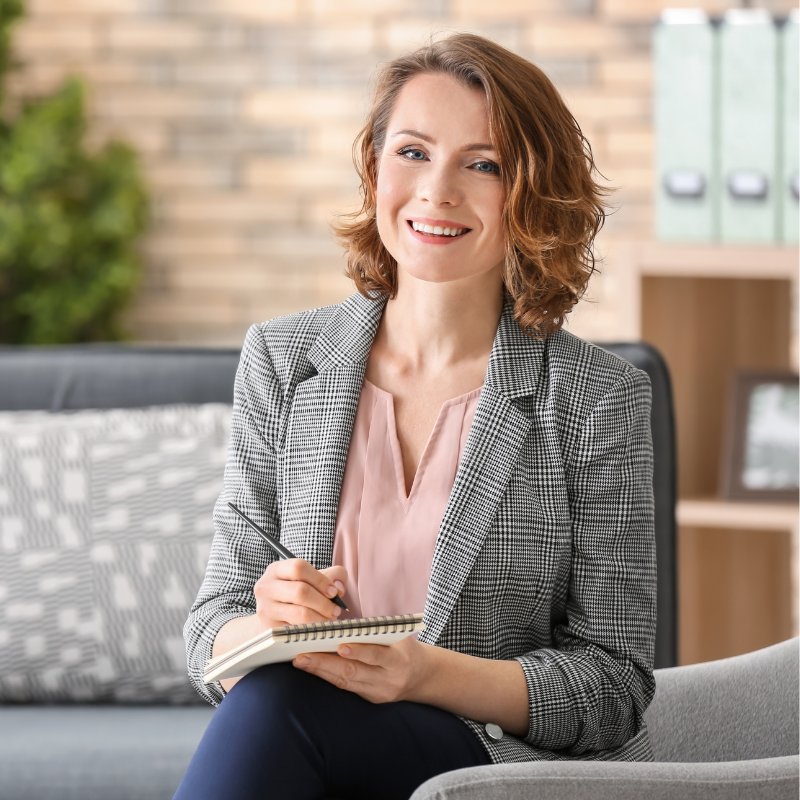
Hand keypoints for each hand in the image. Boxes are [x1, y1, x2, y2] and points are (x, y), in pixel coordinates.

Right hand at [254, 559, 347, 629]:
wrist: (274, 613)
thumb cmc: (297, 592)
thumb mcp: (312, 578)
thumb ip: (333, 575)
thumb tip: (338, 587)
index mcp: (276, 569)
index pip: (299, 568)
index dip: (320, 580)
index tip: (333, 591)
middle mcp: (266, 587)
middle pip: (300, 591)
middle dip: (324, 602)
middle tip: (336, 609)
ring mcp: (266, 609)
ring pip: (301, 613)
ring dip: (322, 618)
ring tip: (330, 618)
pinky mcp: (270, 628)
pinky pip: (298, 630)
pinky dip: (313, 629)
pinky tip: (319, 626)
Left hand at [292, 635, 433, 703]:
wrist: (422, 675)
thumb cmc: (404, 646)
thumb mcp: (398, 635)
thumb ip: (376, 631)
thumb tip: (343, 624)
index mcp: (399, 660)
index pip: (376, 655)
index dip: (359, 651)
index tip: (339, 645)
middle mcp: (388, 680)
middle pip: (354, 672)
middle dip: (326, 664)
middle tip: (303, 655)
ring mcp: (379, 693)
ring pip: (346, 682)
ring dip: (321, 672)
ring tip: (301, 661)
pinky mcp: (370, 699)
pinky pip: (347, 688)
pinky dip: (329, 678)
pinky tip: (313, 669)